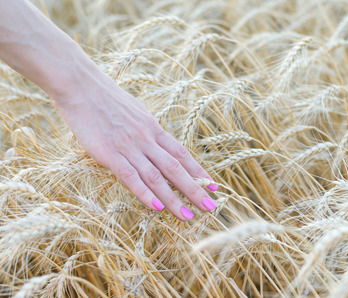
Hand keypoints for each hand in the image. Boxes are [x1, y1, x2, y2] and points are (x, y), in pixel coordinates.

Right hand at [51, 71, 217, 220]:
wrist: (80, 84)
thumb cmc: (105, 97)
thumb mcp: (135, 113)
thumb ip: (146, 130)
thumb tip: (155, 143)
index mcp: (154, 129)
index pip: (182, 154)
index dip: (199, 171)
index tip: (213, 186)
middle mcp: (147, 139)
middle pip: (176, 169)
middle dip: (195, 190)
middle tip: (211, 208)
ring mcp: (129, 146)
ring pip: (157, 177)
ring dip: (174, 199)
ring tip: (188, 217)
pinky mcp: (109, 153)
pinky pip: (130, 176)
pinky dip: (144, 193)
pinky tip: (156, 208)